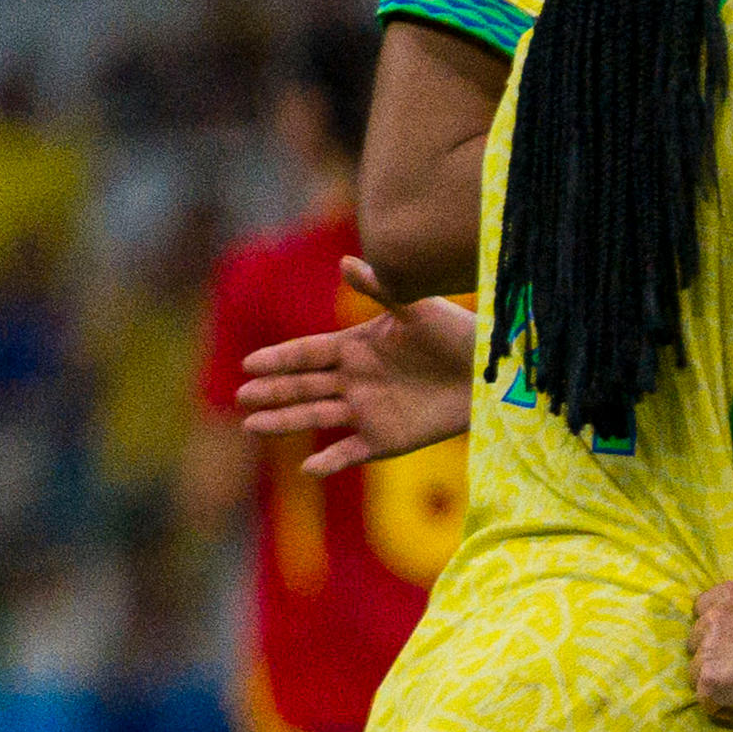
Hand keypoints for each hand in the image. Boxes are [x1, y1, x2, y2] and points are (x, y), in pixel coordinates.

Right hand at [234, 269, 477, 471]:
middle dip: (272, 391)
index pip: (306, 354)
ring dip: (284, 421)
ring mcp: (366, 411)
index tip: (249, 364)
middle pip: (302, 386)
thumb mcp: (418, 307)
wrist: (490, 372)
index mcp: (353, 349)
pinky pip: (350, 452)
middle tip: (242, 395)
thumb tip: (345, 262)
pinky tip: (308, 468)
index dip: (279, 359)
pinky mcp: (385, 440)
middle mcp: (352, 381)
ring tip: (252, 425)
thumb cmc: (455, 333)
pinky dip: (330, 461)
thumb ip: (381, 289)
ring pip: (315, 416)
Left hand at [688, 580, 732, 721]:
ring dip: (715, 681)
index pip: (701, 609)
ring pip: (695, 673)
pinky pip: (705, 701)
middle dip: (713, 654)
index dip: (715, 628)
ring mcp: (707, 652)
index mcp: (728, 596)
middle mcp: (711, 620)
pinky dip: (721, 707)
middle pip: (695, 642)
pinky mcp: (710, 681)